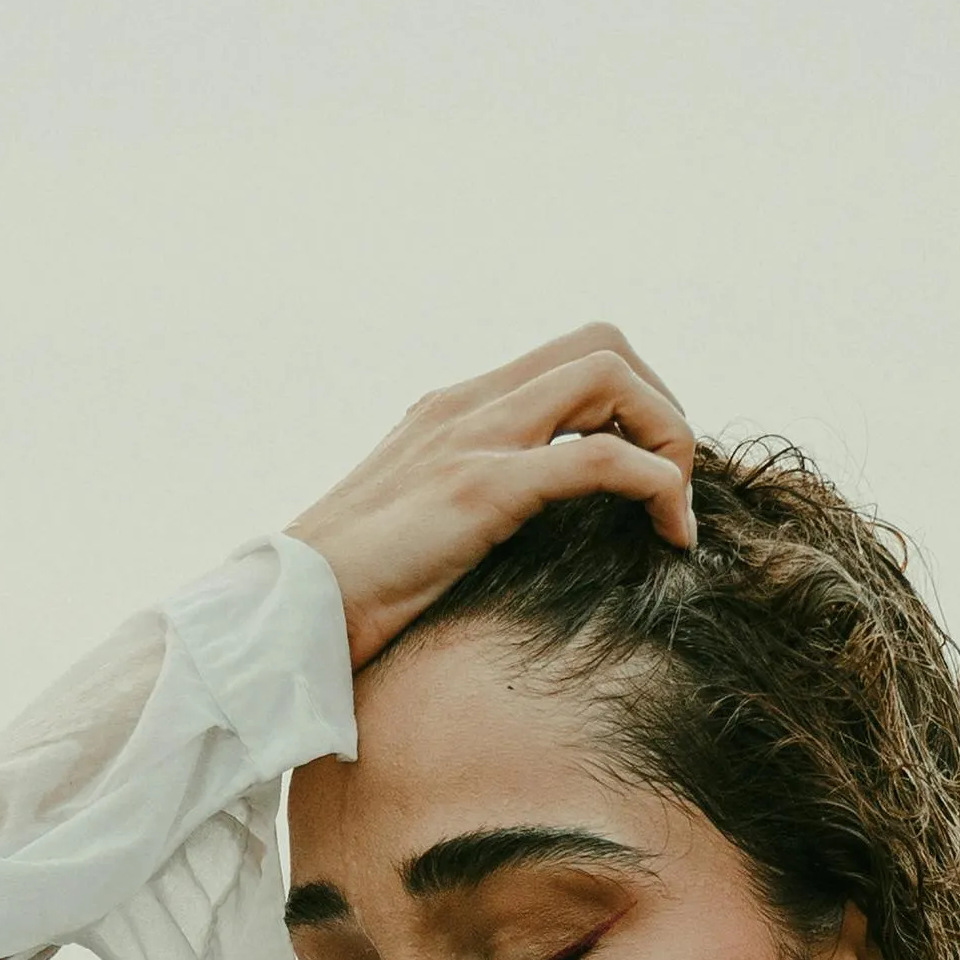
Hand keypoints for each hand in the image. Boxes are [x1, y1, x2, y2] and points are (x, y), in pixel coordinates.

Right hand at [287, 327, 700, 665]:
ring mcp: (471, 438)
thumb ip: (468, 509)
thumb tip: (526, 541)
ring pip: (610, 377)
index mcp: (453, 410)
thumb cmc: (347, 595)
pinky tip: (667, 537)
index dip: (633, 405)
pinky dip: (656, 487)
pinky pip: (597, 458)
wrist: (284, 615)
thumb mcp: (418, 531)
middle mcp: (466, 405)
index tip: (649, 480)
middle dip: (662, 408)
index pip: (571, 358)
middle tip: (675, 490)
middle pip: (603, 344)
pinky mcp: (478, 489)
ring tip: (675, 515)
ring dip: (668, 438)